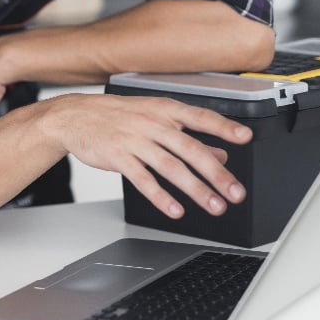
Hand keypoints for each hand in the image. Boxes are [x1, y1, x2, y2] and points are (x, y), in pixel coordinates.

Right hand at [38, 94, 249, 218]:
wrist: (74, 116)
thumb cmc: (117, 116)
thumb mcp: (154, 118)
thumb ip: (188, 136)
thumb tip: (220, 155)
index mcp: (165, 110)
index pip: (201, 117)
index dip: (224, 127)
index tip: (245, 138)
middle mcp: (152, 124)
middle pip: (190, 149)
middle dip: (216, 173)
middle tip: (235, 193)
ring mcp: (134, 140)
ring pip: (170, 167)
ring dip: (195, 189)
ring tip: (213, 206)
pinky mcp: (117, 156)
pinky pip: (142, 179)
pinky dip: (160, 196)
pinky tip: (174, 209)